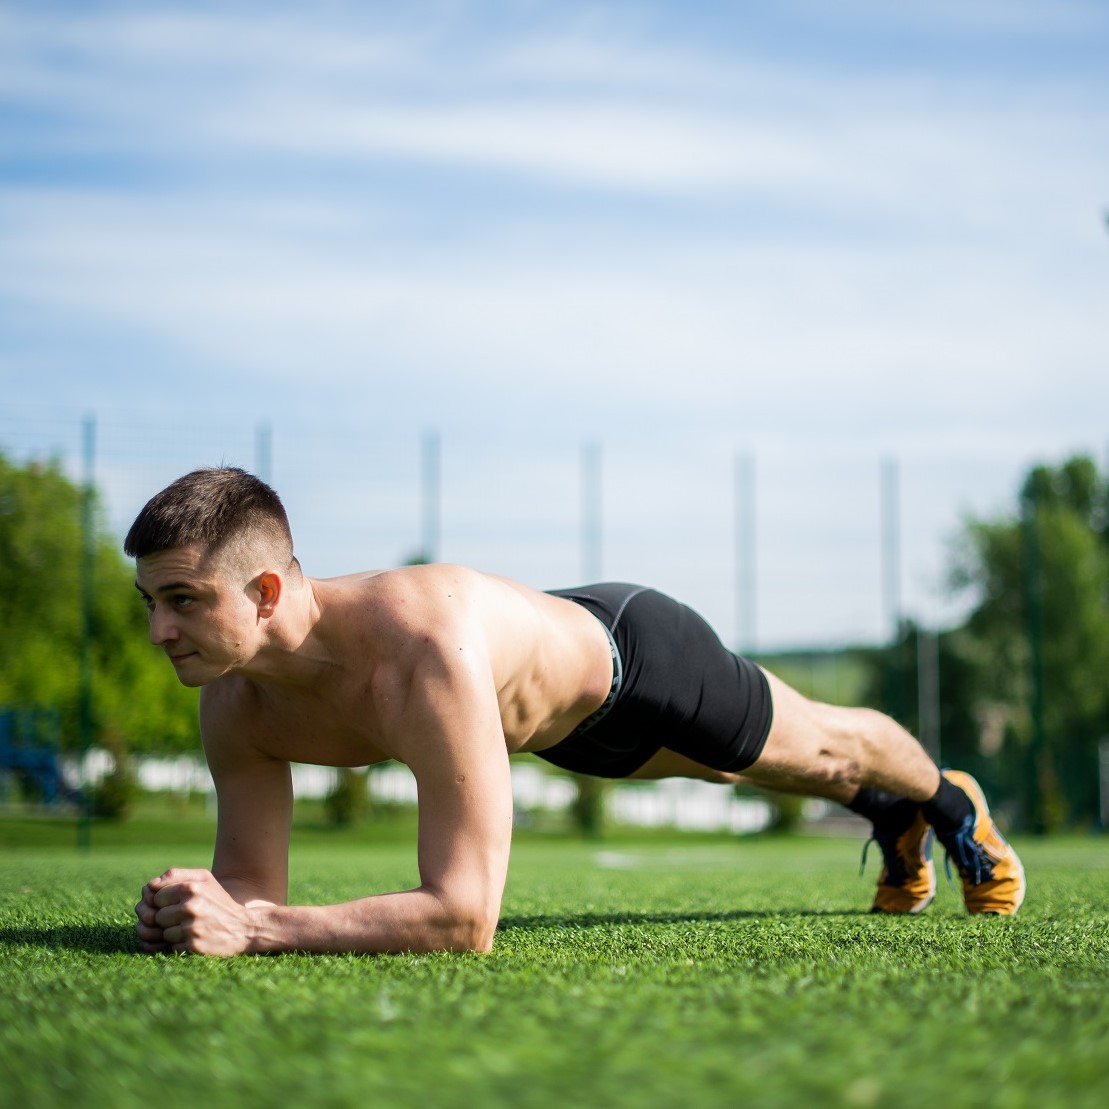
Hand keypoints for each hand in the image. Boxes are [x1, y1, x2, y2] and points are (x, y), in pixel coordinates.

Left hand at [134, 868, 253, 955]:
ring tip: (193, 928)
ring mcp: (192, 927)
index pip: (156, 896)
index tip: (176, 903)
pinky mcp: (194, 946)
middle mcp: (190, 906)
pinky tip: (196, 938)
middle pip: (157, 917)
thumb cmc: (219, 902)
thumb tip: (149, 886)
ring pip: (163, 934)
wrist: (245, 928)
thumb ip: (176, 875)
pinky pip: (172, 947)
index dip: (164, 902)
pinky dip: (181, 945)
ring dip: (174, 933)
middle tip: (186, 918)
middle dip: (167, 919)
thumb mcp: (204, 880)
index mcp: (191, 888)